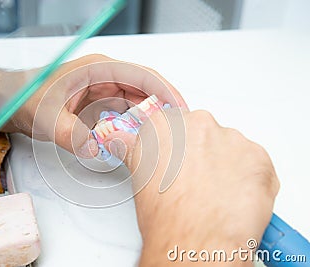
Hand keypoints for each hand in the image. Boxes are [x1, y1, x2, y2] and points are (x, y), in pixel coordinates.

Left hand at [8, 54, 187, 157]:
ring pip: (138, 102)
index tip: (178, 107)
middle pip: (145, 89)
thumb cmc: (28, 98)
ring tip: (164, 137)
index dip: (163, 90)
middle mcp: (105, 77)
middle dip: (163, 107)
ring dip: (151, 119)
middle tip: (178, 129)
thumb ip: (71, 135)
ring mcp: (104, 90)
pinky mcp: (101, 104)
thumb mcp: (48, 118)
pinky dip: (136, 126)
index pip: (140, 75)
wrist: (15, 102)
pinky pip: (127, 113)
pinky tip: (141, 139)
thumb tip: (96, 150)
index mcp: (98, 69)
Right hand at [105, 109, 278, 265]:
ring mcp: (231, 138)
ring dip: (226, 166)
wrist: (196, 240)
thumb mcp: (138, 176)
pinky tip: (233, 197)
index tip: (178, 164)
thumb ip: (132, 149)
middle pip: (202, 134)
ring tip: (216, 194)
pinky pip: (254, 163)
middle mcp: (198, 123)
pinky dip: (248, 179)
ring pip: (230, 148)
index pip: (173, 128)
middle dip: (202, 155)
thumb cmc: (167, 215)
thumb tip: (119, 141)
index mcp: (165, 125)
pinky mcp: (258, 155)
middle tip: (196, 183)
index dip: (176, 150)